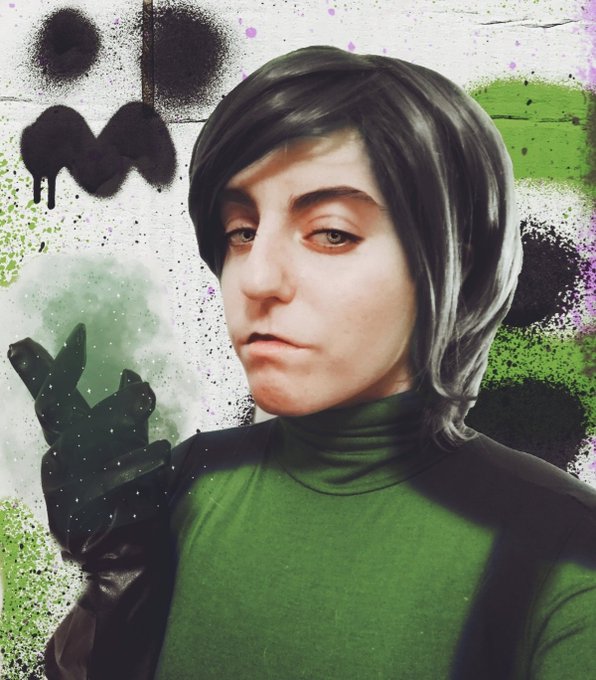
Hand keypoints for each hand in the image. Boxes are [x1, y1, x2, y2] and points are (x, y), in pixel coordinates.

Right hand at [7, 323, 170, 559]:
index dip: (56, 364)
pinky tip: (160, 453)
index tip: (62, 334)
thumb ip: (128, 417)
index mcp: (73, 444)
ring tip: (144, 394)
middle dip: (59, 373)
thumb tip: (128, 375)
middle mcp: (63, 461)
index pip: (58, 398)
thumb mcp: (130, 451)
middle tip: (76, 340)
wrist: (125, 558)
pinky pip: (109, 483)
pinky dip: (134, 466)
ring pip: (82, 441)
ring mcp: (66, 488)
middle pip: (53, 410)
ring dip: (115, 415)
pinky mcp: (81, 516)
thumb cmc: (130, 500)